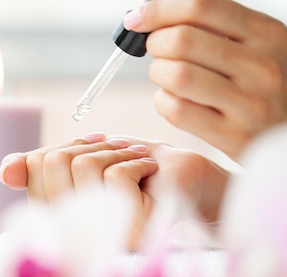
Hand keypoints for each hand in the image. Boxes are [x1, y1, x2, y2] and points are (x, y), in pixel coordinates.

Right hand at [0, 133, 230, 247]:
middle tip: (117, 152)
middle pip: (51, 162)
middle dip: (88, 145)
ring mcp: (100, 236)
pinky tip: (150, 171)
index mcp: (58, 219)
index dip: (62, 147)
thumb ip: (44, 167)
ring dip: (114, 150)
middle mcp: (73, 234)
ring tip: (136, 161)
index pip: (32, 169)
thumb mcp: (87, 163)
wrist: (197, 184)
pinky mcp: (129, 228)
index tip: (90, 149)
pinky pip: (113, 175)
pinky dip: (135, 160)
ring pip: (80, 164)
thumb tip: (5, 171)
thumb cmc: (140, 173)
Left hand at [124, 0, 286, 159]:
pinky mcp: (232, 136)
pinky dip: (163, 102)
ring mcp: (248, 103)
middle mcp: (261, 66)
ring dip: (158, 73)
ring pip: (176, 75)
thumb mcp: (255, 45)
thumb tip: (151, 13)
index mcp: (267, 33)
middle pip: (181, 40)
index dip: (159, 10)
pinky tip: (174, 100)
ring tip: (167, 76)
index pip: (201, 7)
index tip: (137, 19)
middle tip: (158, 52)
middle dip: (155, 44)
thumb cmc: (262, 85)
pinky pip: (177, 110)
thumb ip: (215, 25)